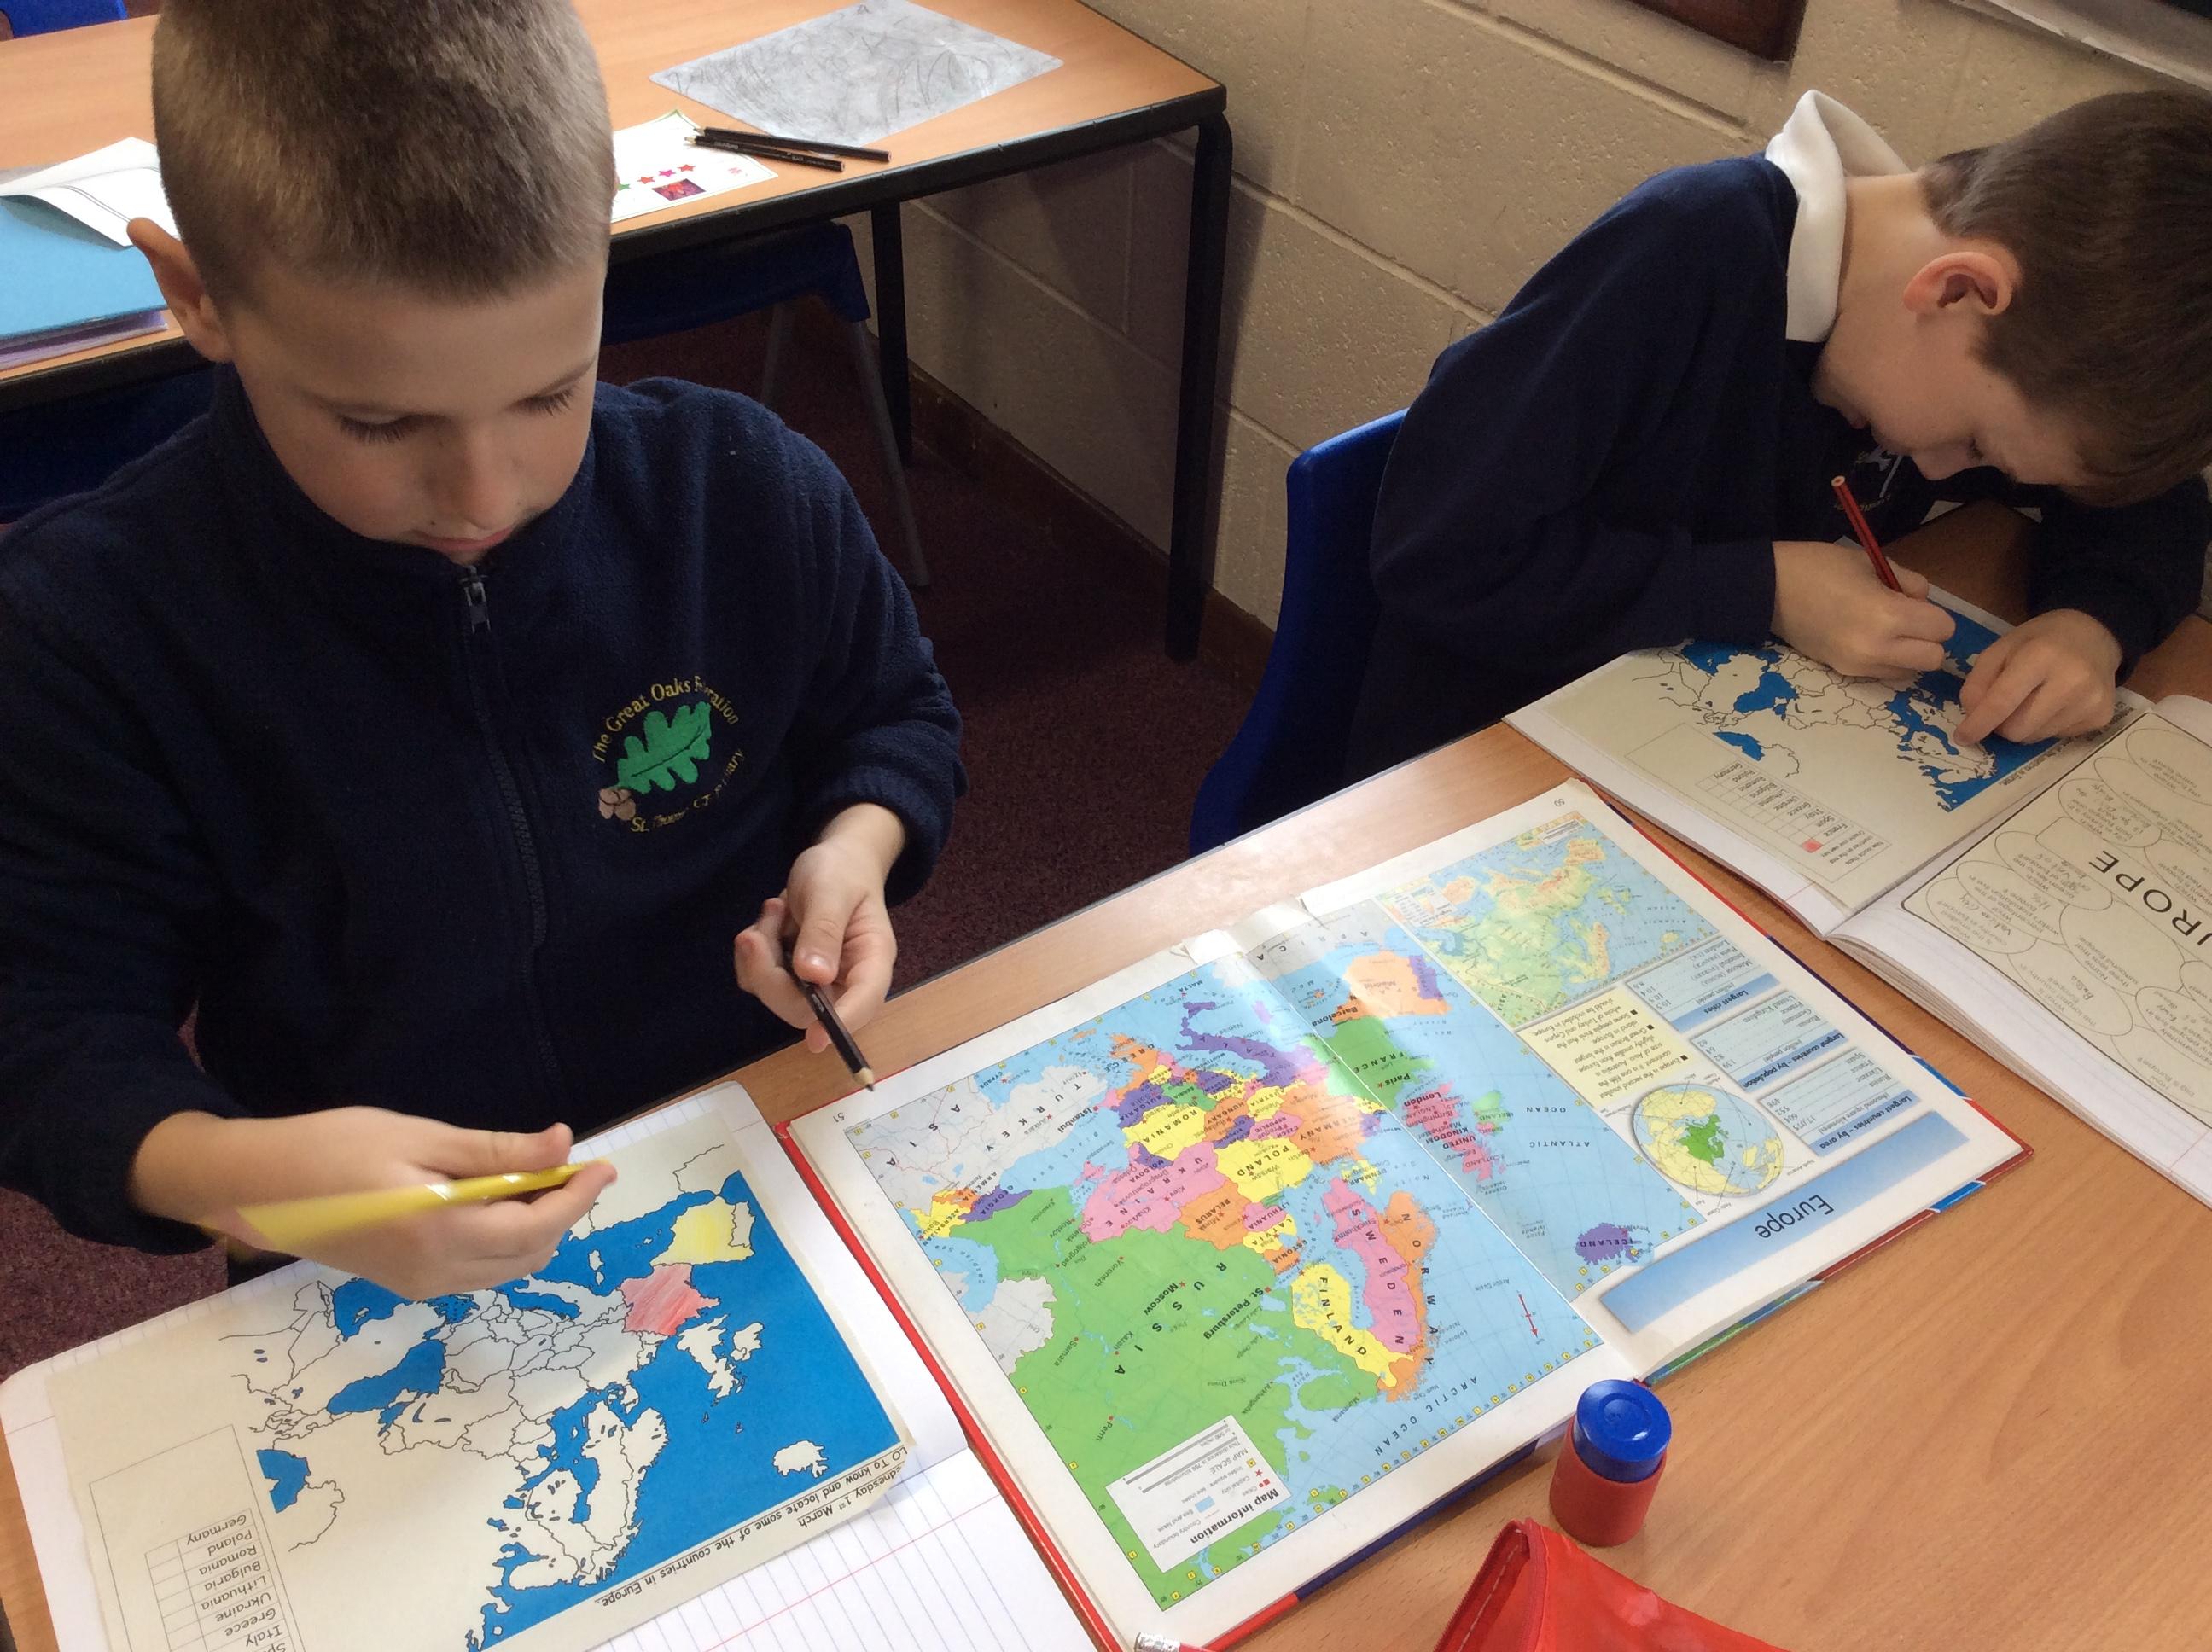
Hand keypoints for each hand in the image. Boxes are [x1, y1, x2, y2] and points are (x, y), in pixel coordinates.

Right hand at [129, 1109, 615, 1298]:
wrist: (253, 1188)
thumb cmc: (331, 1148)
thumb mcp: (418, 1137)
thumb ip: (494, 1152)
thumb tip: (562, 1146)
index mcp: (441, 1233)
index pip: (538, 1225)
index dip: (579, 1196)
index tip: (603, 1164)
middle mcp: (436, 1272)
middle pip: (530, 1254)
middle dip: (564, 1213)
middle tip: (576, 1168)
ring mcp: (420, 1285)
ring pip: (508, 1268)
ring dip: (537, 1230)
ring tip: (543, 1181)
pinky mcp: (406, 1284)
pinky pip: (478, 1272)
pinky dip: (506, 1242)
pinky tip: (501, 1203)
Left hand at [733, 803, 904, 1052]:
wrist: (833, 859)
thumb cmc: (843, 871)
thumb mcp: (832, 892)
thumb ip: (824, 931)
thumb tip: (814, 976)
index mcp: (871, 962)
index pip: (862, 1002)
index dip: (840, 1023)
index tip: (815, 1039)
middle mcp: (845, 980)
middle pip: (805, 1008)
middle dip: (770, 976)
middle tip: (752, 935)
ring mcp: (815, 981)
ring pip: (776, 994)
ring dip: (761, 955)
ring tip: (775, 909)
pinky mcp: (790, 975)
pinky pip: (759, 979)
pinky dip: (755, 950)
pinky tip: (771, 918)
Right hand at [1772, 541, 1954, 676]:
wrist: (1768, 590)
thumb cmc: (1820, 567)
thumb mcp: (1871, 563)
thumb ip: (1908, 583)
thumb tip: (1922, 603)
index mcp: (1888, 615)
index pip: (1943, 628)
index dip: (1934, 614)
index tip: (1913, 603)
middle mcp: (1877, 648)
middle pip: (1934, 659)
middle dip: (1928, 640)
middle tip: (1908, 622)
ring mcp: (1859, 665)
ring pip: (1911, 672)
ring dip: (1909, 654)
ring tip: (1886, 632)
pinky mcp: (1844, 672)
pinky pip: (1884, 674)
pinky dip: (1886, 661)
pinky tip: (1867, 640)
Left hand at [1954, 608, 2121, 745]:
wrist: (2094, 636)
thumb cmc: (2041, 641)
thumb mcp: (2002, 648)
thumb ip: (1979, 680)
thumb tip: (1972, 716)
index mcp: (2041, 656)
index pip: (2002, 702)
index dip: (1978, 724)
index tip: (1962, 737)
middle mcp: (2072, 681)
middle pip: (2017, 728)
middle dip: (2001, 724)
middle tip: (2005, 707)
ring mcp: (2091, 701)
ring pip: (2035, 737)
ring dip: (2024, 725)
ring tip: (2034, 699)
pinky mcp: (2101, 716)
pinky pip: (2057, 737)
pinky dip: (2046, 726)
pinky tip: (2056, 703)